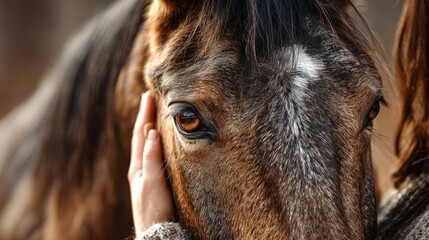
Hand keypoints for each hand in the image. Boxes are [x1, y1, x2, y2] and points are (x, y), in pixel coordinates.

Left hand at [128, 92, 173, 236]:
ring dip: (147, 127)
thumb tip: (151, 131)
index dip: (144, 114)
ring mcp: (144, 173)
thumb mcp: (153, 182)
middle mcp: (138, 167)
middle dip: (144, 116)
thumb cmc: (154, 209)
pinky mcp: (152, 180)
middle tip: (149, 98)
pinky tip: (156, 141)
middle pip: (140, 136)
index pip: (140, 133)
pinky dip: (152, 141)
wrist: (155, 231)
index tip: (148, 94)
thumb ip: (151, 157)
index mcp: (137, 165)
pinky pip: (150, 153)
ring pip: (144, 144)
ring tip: (152, 114)